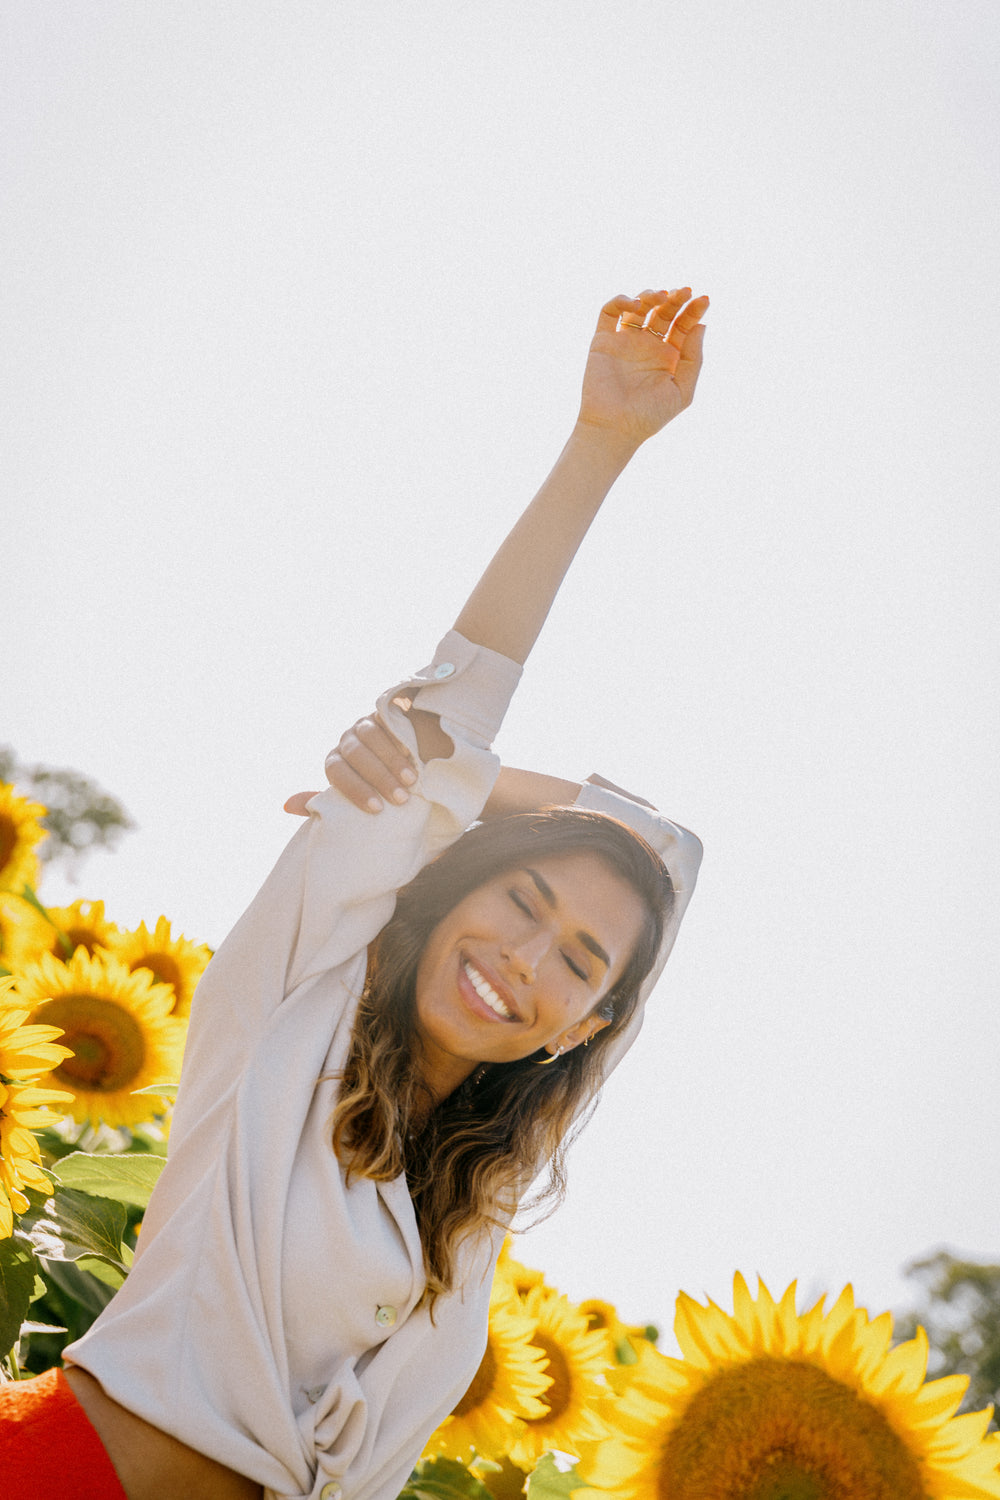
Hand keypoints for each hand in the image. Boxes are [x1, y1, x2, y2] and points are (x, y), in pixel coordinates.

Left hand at [284, 713, 416, 816]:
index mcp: (334, 761)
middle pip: (355, 753)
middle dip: (379, 777)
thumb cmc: (373, 790)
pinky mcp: (384, 713)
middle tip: (400, 798)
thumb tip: (286, 805)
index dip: (356, 789)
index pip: (336, 771)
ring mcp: (365, 724)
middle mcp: (346, 740)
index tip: (377, 809)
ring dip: (392, 760)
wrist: (400, 767)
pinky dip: (400, 737)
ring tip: (411, 780)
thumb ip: (324, 803)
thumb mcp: (351, 799)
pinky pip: (388, 720)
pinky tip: (415, 753)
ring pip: (371, 736)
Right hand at [576, 287, 708, 446]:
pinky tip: (636, 305)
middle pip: (663, 312)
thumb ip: (693, 358)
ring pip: (639, 307)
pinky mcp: (603, 340)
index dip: (694, 310)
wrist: (614, 428)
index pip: (683, 325)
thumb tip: (701, 326)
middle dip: (675, 299)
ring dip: (651, 295)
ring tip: (662, 296)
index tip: (704, 300)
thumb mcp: (682, 390)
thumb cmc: (650, 416)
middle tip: (684, 291)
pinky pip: (609, 312)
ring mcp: (625, 341)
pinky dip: (621, 301)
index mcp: (668, 356)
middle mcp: (647, 346)